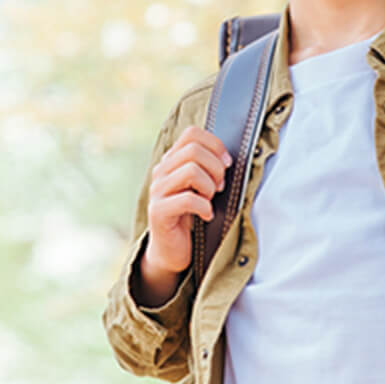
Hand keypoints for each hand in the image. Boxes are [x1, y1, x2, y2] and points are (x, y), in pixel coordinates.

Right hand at [135, 126, 231, 305]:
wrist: (172, 249)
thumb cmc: (192, 215)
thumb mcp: (201, 186)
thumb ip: (207, 167)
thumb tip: (227, 158)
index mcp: (171, 160)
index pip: (192, 134)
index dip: (215, 145)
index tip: (226, 164)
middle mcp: (161, 171)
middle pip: (194, 150)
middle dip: (215, 169)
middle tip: (219, 187)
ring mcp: (157, 191)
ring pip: (191, 170)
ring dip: (209, 187)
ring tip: (210, 200)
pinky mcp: (158, 211)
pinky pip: (188, 199)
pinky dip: (205, 208)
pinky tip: (206, 216)